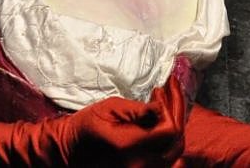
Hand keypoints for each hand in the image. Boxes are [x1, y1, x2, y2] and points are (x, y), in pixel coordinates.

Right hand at [51, 79, 184, 166]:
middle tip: (167, 91)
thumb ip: (138, 109)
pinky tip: (160, 120)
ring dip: (174, 126)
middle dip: (176, 114)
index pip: (168, 131)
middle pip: (176, 143)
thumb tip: (160, 106)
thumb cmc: (88, 123)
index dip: (170, 108)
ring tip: (165, 103)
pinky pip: (165, 159)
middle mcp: (141, 164)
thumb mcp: (110, 107)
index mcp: (131, 146)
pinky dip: (168, 140)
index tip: (159, 91)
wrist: (73, 147)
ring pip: (174, 153)